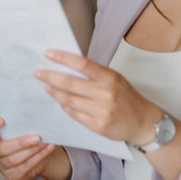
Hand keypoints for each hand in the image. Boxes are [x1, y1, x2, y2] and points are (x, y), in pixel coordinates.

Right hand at [0, 115, 65, 179]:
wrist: (32, 159)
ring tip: (43, 143)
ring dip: (32, 151)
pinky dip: (38, 158)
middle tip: (36, 137)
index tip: (1, 119)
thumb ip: (21, 122)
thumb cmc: (25, 140)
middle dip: (21, 143)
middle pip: (2, 149)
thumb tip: (32, 107)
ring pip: (15, 160)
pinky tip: (46, 150)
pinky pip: (25, 168)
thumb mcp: (20, 130)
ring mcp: (2, 165)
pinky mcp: (12, 176)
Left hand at [36, 50, 159, 145]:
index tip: (48, 54)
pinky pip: (75, 115)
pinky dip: (65, 106)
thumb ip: (93, 73)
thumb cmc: (126, 96)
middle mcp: (105, 94)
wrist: (143, 121)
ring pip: (70, 100)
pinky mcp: (98, 126)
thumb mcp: (114, 78)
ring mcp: (101, 111)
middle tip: (38, 73)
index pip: (82, 64)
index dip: (63, 58)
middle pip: (70, 84)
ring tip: (47, 86)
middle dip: (50, 77)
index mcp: (109, 78)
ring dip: (55, 92)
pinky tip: (60, 100)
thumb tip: (67, 64)